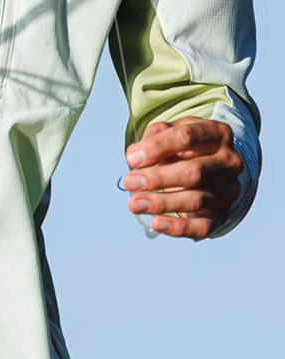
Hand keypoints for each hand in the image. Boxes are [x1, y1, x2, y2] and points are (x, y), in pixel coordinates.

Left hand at [122, 117, 242, 239]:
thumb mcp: (169, 131)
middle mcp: (229, 161)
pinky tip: (157, 223)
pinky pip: (204, 226)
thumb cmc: (182, 146)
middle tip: (129, 182)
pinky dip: (179, 227)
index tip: (132, 159)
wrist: (208, 165)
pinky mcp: (223, 214)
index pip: (187, 137)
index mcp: (217, 133)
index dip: (157, 148)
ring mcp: (229, 189)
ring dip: (162, 203)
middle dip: (158, 179)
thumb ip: (152, 138)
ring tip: (134, 204)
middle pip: (195, 172)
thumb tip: (135, 157)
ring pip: (197, 200)